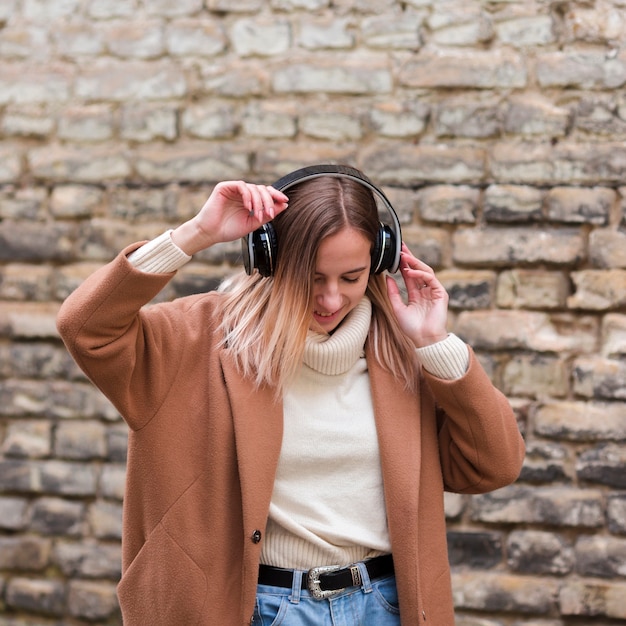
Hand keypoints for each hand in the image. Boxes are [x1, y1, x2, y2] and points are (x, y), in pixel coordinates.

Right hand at [172, 181, 288, 254]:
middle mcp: (242, 193)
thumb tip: (284, 205)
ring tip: (258, 215)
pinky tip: (248, 207)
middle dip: (269, 201)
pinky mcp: (224, 187)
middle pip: (262, 189)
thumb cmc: (228, 229)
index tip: (285, 201)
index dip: (276, 195)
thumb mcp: (253, 223)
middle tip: (270, 214)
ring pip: (253, 187)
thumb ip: (267, 214)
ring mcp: (233, 189)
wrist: (210, 234)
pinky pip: (241, 186)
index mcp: (249, 200)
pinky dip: (248, 196)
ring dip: (259, 202)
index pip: (265, 193)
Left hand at [385, 243, 448, 347]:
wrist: (424, 339)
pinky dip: (420, 274)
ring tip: (404, 256)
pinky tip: (410, 271)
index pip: (409, 275)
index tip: (396, 254)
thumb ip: (393, 293)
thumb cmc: (412, 328)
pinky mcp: (440, 293)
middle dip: (410, 258)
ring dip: (415, 263)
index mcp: (416, 294)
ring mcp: (434, 291)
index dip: (403, 264)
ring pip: (425, 271)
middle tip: (401, 247)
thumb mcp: (397, 308)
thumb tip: (387, 278)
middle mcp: (425, 291)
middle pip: (418, 269)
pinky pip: (431, 279)